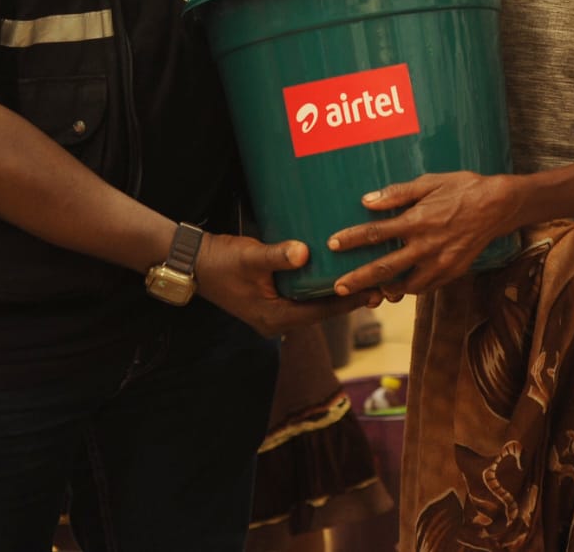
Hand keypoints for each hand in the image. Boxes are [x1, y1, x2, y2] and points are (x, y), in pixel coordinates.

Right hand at [195, 233, 375, 337]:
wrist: (191, 262)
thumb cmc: (220, 260)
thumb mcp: (250, 257)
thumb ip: (277, 255)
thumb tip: (304, 252)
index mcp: (274, 317)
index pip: (322, 312)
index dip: (349, 301)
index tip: (376, 289)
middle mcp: (277, 320)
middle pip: (323, 311)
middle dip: (350, 297)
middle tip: (382, 283)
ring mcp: (274, 311)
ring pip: (315, 304)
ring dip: (338, 292)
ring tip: (367, 276)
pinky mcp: (272, 299)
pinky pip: (304, 295)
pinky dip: (321, 285)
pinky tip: (336, 270)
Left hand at [327, 171, 518, 297]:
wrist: (499, 205)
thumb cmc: (462, 188)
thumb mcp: (430, 182)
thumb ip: (397, 193)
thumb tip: (367, 201)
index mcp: (417, 221)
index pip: (376, 233)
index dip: (352, 239)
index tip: (333, 244)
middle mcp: (426, 246)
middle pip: (384, 267)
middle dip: (359, 279)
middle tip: (339, 288)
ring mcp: (441, 262)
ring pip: (406, 286)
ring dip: (386, 290)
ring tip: (369, 293)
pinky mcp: (453, 272)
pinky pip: (427, 287)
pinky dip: (411, 288)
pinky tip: (400, 286)